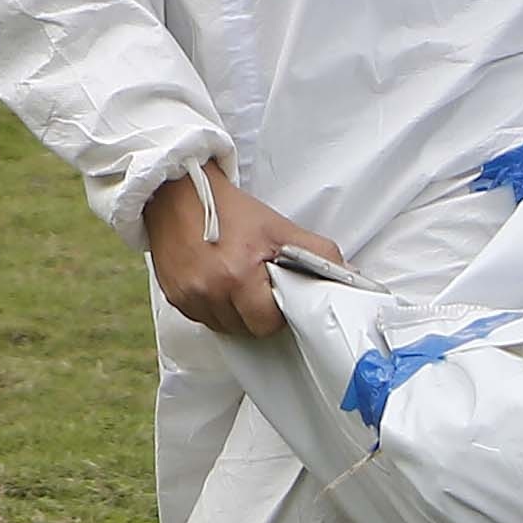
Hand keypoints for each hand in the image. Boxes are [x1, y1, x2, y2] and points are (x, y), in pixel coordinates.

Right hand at [145, 162, 342, 341]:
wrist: (176, 193)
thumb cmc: (228, 209)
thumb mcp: (278, 227)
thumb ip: (317, 252)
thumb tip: (349, 275)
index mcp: (238, 275)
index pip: (267, 323)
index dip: (276, 312)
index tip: (276, 294)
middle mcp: (210, 290)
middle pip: (245, 329)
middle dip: (255, 314)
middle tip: (257, 285)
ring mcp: (189, 296)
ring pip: (223, 327)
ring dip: (233, 312)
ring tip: (235, 282)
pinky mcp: (174, 296)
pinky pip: (202, 318)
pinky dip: (212, 307)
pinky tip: (215, 282)